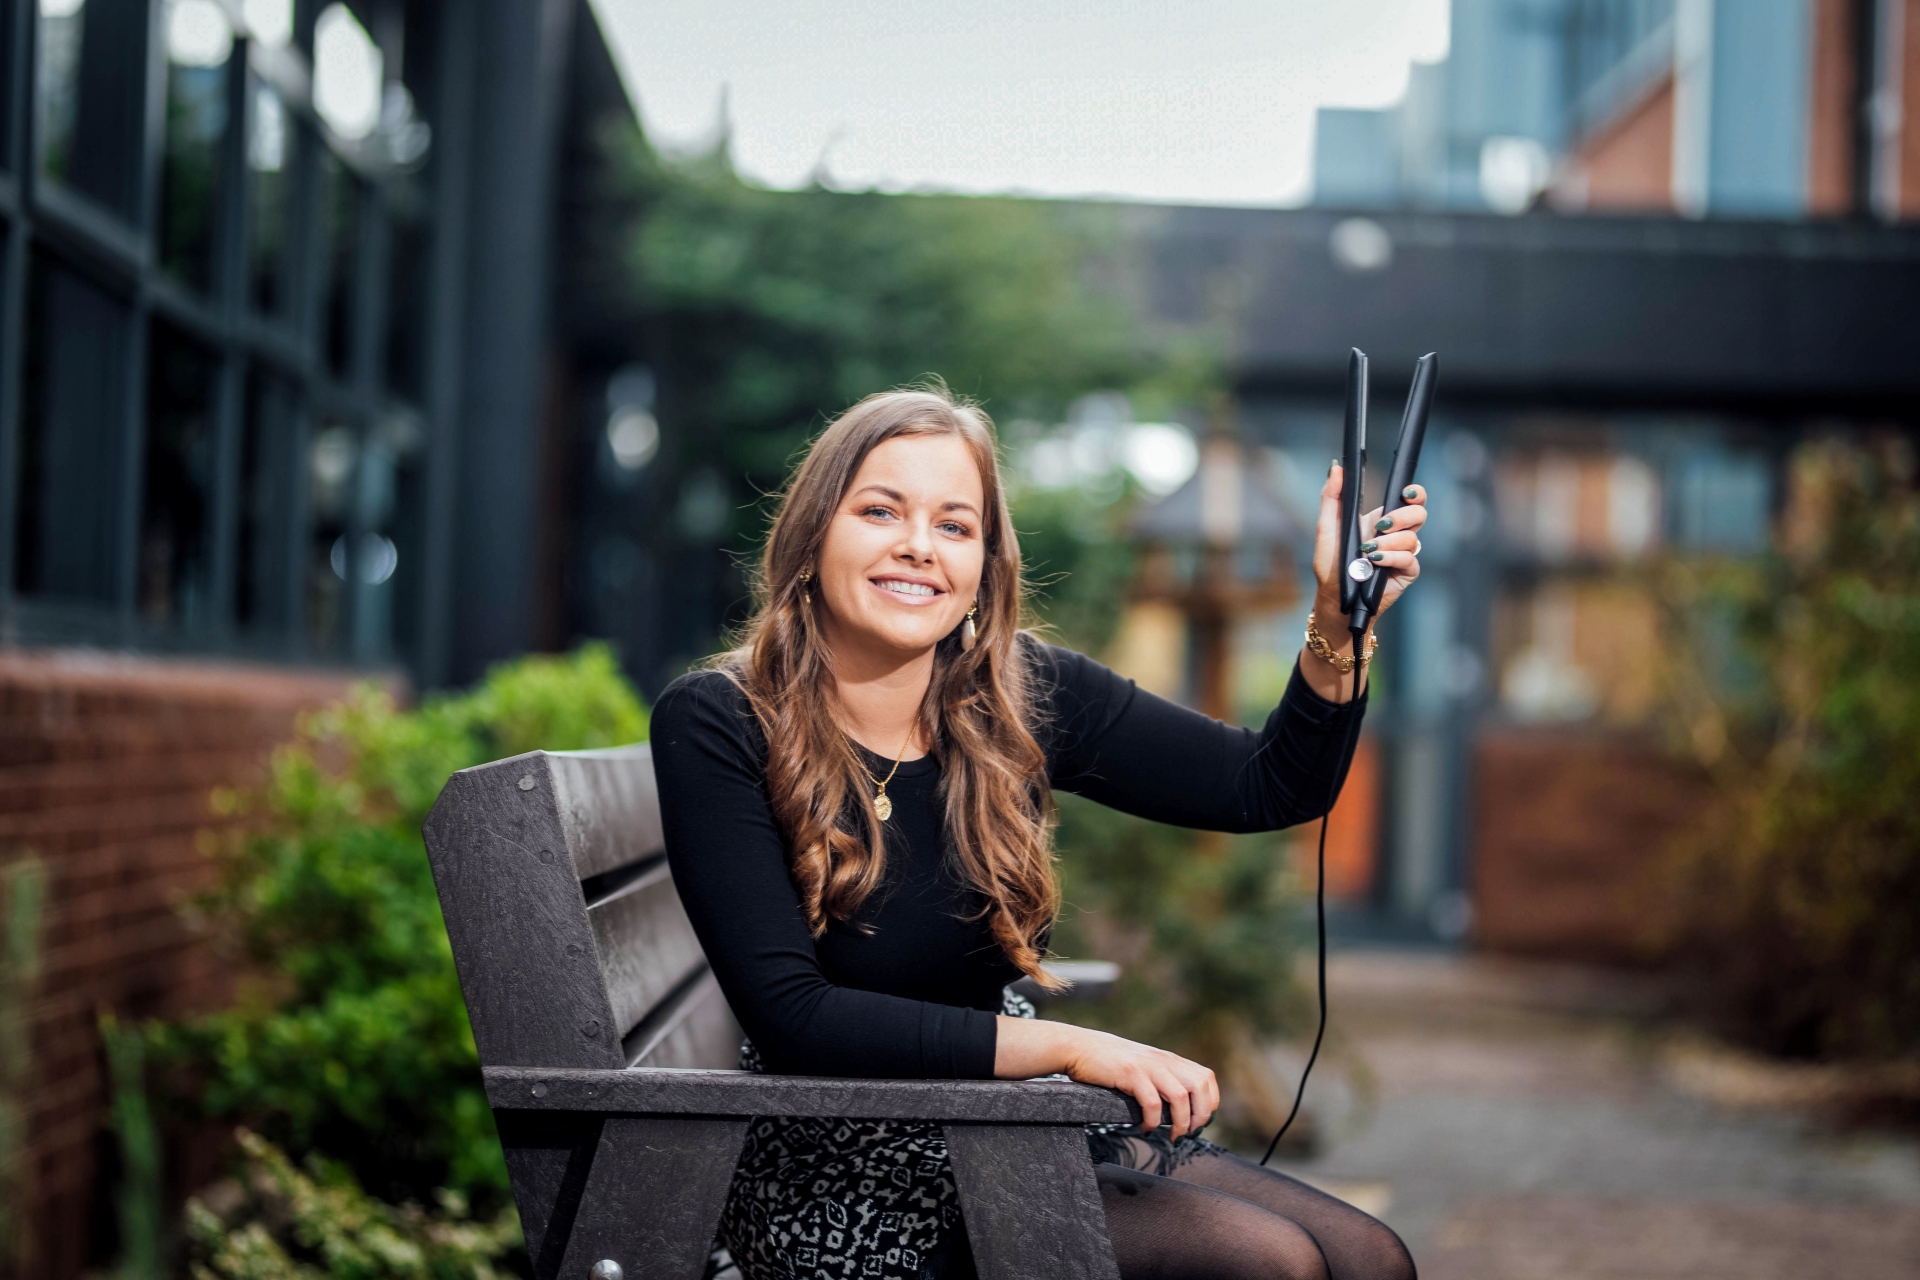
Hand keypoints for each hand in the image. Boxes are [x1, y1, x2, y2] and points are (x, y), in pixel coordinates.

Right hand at [996, 1017, 1217, 1137]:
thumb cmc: (1108, 1062)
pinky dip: (1153, 1121)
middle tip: (1188, 1133)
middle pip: (1200, 1086)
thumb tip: (1177, 1105)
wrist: (1078, 1047)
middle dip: (1200, 1115)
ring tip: (1172, 1137)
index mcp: (1168, 1059)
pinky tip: (1146, 1129)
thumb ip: (1160, 1077)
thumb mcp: (1141, 1065)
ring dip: (1181, 1123)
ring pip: (1181, 1097)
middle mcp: (1163, 1060)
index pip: (1206, 1077)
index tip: (1199, 1122)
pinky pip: (1152, 1103)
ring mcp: (1147, 1066)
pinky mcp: (1130, 1074)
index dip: (1209, 1102)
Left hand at [1300, 467, 1426, 700]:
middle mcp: (1396, 536)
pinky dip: (1392, 558)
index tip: (1406, 492)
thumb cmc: (1330, 566)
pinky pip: (1410, 559)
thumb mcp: (1326, 529)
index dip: (1415, 493)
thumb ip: (1331, 498)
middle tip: (1382, 525)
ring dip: (1389, 542)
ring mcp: (1402, 554)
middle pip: (1419, 514)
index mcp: (1381, 521)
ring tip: (1369, 552)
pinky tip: (1375, 562)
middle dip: (1404, 516)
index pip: (1409, 500)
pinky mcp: (1406, 573)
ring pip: (1412, 538)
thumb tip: (1336, 467)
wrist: (1334, 599)